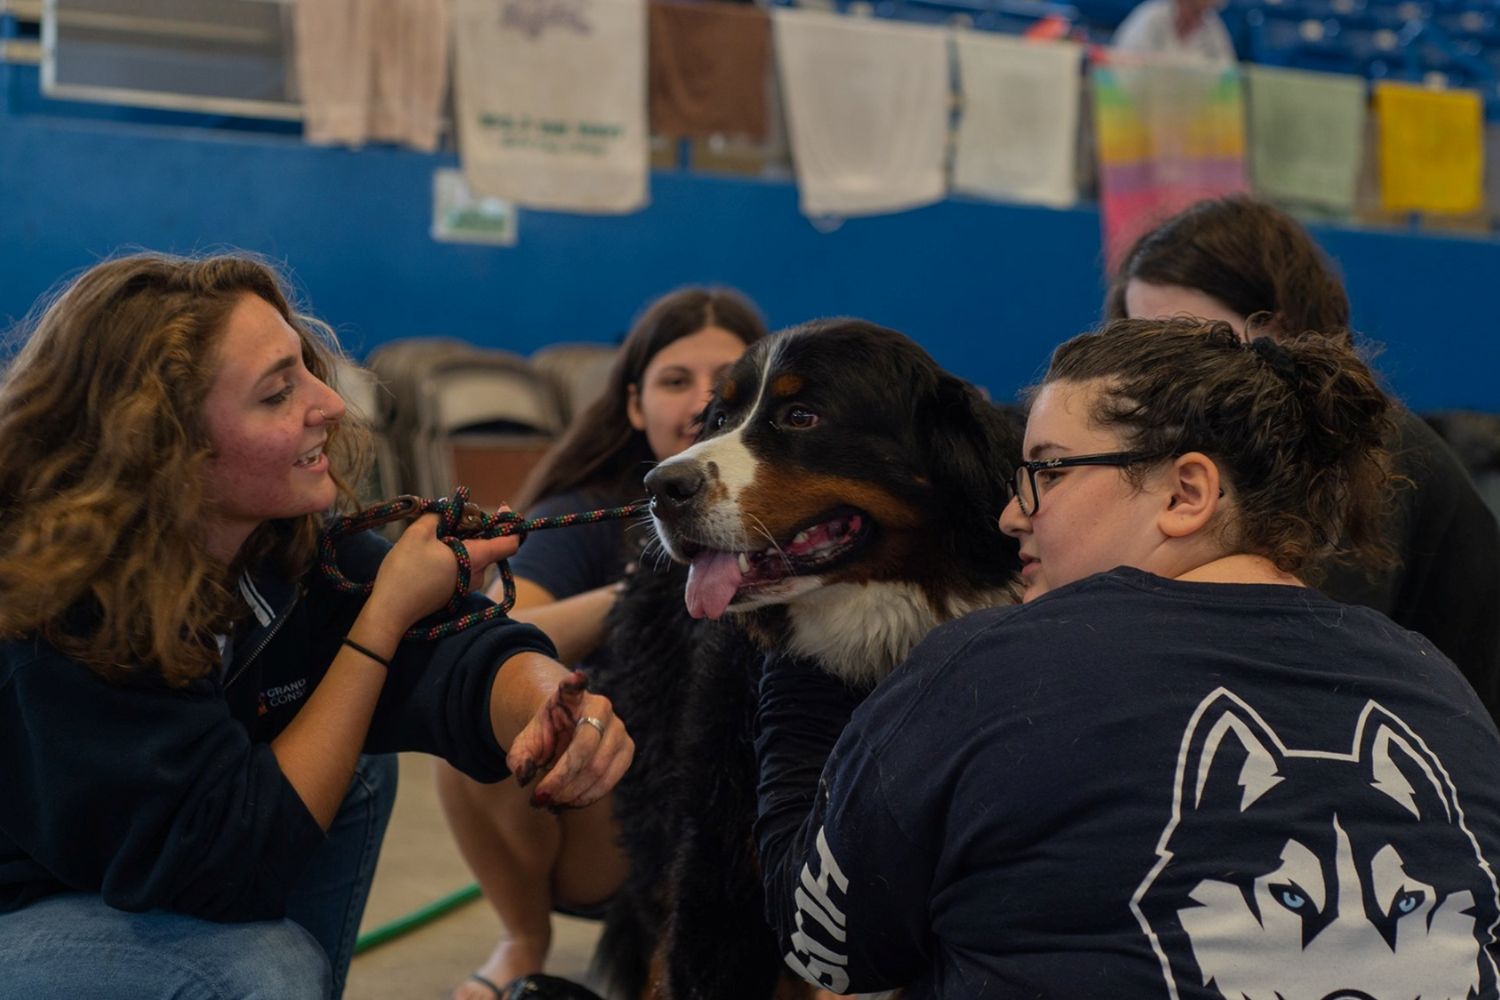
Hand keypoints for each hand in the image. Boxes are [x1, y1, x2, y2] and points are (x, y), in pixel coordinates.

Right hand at [368, 514, 521, 628]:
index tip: (501, 509)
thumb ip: (438, 515)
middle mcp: (478, 575)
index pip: (510, 543)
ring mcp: (466, 586)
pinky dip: (453, 554)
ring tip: (436, 532)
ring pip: (474, 555)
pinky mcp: (454, 592)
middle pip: (489, 545)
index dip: (510, 524)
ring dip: (461, 540)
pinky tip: (431, 550)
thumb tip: (449, 508)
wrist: (390, 611)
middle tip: (451, 516)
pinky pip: (463, 567)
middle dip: (475, 527)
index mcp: (476, 558)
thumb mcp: (418, 533)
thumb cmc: (405, 571)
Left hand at [507, 670, 633, 808]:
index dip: (575, 683)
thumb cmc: (546, 736)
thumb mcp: (526, 743)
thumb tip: (524, 776)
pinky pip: (611, 779)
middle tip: (539, 798)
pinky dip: (588, 796)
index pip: (574, 688)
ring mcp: (618, 728)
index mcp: (571, 698)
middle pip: (584, 747)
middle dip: (561, 779)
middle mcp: (601, 707)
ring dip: (572, 792)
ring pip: (598, 768)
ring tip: (552, 802)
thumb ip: (520, 758)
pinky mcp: (627, 750)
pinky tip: (570, 801)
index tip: (576, 678)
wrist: (568, 734)